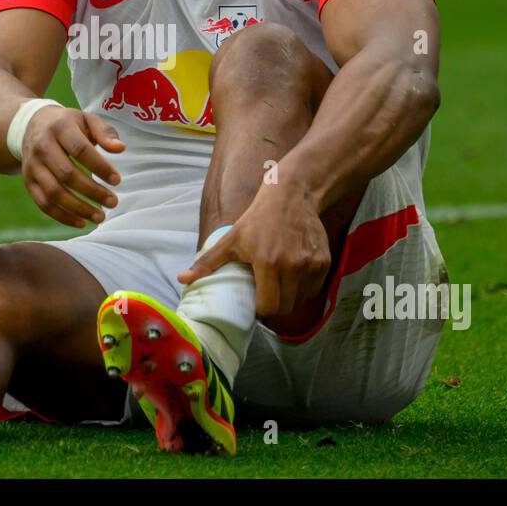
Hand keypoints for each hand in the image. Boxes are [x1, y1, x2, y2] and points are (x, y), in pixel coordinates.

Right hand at [21, 107, 124, 228]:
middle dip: (92, 192)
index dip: (100, 167)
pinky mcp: (28, 181)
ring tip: (100, 217)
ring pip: (54, 192)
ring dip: (78, 208)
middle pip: (67, 174)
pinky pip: (43, 203)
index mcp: (60, 128)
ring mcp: (32, 165)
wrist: (32, 124)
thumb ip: (105, 133)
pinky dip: (62, 216)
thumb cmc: (68, 124)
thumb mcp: (87, 120)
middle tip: (113, 202)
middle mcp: (42, 146)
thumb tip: (120, 149)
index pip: (80, 150)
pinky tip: (81, 222)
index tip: (117, 180)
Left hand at [177, 185, 330, 318]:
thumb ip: (207, 263)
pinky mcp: (324, 261)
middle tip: (267, 297)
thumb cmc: (258, 218)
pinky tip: (294, 276)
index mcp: (267, 263)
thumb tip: (182, 279)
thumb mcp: (231, 239)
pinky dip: (304, 289)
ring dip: (290, 299)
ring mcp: (311, 264)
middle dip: (274, 308)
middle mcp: (293, 266)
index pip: (267, 308)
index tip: (255, 302)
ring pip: (301, 301)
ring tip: (280, 285)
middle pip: (285, 309)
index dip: (260, 310)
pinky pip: (314, 289)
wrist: (293, 195)